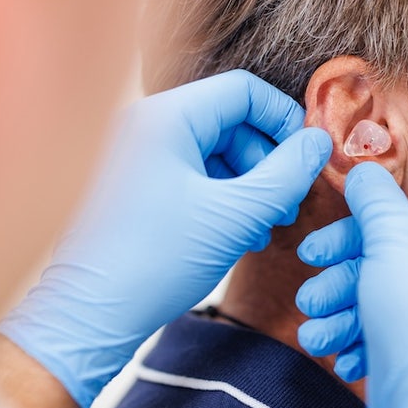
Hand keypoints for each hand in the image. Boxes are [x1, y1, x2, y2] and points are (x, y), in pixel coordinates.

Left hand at [0, 70, 331, 407]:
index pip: (244, 91)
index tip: (307, 162)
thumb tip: (320, 143)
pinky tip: (239, 236)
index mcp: (166, 117)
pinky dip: (223, 199)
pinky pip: (192, 175)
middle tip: (288, 206)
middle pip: (230, 120)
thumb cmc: (154, 262)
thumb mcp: (237, 216)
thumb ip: (287, 174)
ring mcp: (137, 156)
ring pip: (214, 151)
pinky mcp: (135, 186)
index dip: (285, 121)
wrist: (88, 316)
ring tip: (265, 227)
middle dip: (268, 161)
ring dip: (249, 185)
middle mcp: (146, 126)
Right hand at [295, 162, 407, 407]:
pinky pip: (395, 341)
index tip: (314, 251)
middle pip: (392, 266)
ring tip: (314, 335)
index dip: (354, 233)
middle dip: (341, 284)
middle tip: (309, 298)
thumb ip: (374, 198)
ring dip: (342, 317)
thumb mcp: (391, 234)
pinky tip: (344, 357)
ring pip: (387, 306)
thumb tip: (362, 170)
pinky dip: (363, 345)